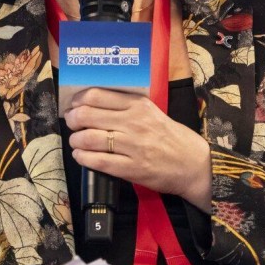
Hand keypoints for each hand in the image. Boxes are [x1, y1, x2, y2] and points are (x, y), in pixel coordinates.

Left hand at [64, 88, 211, 210]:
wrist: (193, 164)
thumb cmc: (170, 136)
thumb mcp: (151, 112)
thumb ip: (126, 106)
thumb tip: (92, 103)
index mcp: (138, 105)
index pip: (96, 95)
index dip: (77, 100)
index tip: (74, 105)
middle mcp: (133, 122)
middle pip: (87, 115)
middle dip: (72, 119)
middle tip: (71, 123)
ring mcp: (132, 146)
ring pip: (89, 138)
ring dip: (76, 140)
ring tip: (76, 141)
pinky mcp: (132, 169)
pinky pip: (98, 161)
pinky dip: (83, 158)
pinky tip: (81, 156)